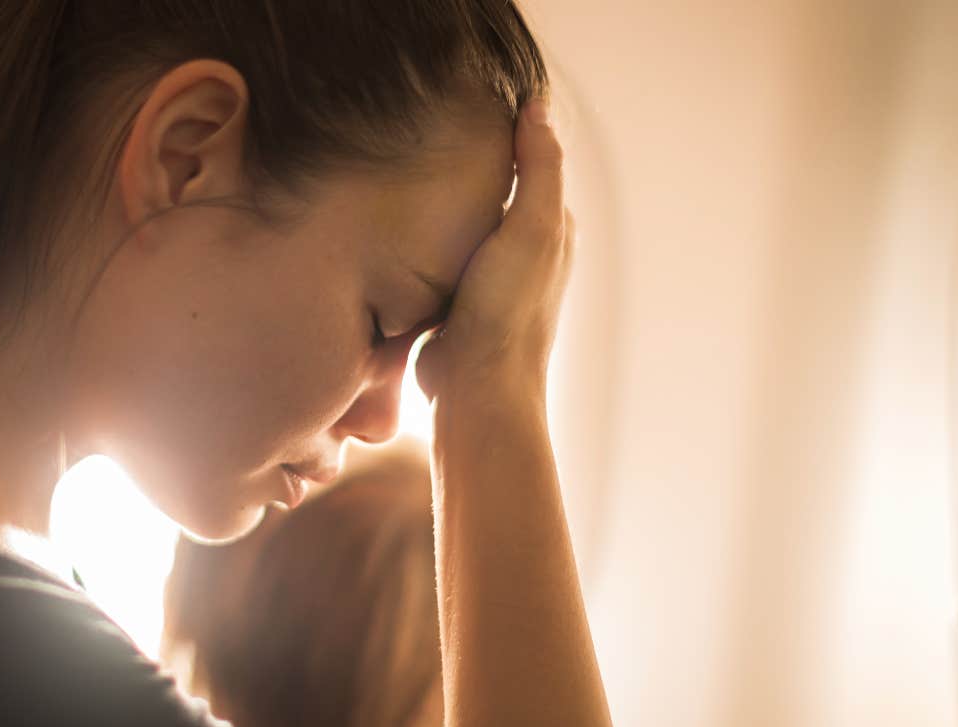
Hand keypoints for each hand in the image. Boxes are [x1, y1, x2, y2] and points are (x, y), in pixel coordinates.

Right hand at [415, 97, 574, 401]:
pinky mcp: (458, 303)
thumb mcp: (531, 227)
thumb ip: (538, 167)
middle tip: (431, 142)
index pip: (532, 164)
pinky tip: (405, 233)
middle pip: (496, 194)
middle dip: (471, 171)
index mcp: (552, 230)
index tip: (471, 112)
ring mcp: (491, 280)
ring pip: (466, 226)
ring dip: (445, 208)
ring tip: (412, 180)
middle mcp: (526, 253)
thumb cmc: (506, 311)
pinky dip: (428, 243)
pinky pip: (441, 257)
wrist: (475, 389)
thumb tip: (537, 106)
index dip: (507, 136)